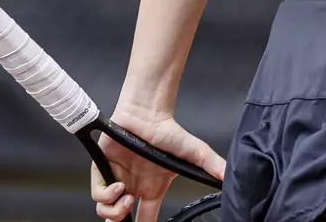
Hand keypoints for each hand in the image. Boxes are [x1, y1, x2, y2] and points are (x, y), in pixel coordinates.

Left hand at [89, 105, 225, 221]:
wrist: (148, 114)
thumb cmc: (169, 131)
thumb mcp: (194, 152)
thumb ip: (211, 165)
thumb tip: (227, 176)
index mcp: (152, 188)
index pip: (147, 217)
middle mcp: (134, 187)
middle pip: (122, 219)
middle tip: (131, 214)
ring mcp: (118, 179)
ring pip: (108, 211)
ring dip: (116, 212)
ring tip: (128, 199)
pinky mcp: (102, 170)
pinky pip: (98, 195)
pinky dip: (107, 196)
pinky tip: (119, 187)